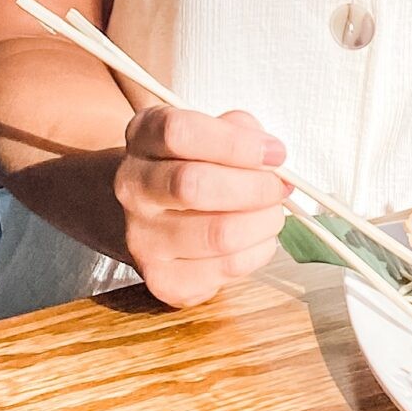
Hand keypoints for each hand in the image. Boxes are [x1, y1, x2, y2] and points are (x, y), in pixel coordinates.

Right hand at [114, 105, 290, 308]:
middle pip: (193, 185)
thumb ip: (241, 131)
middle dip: (254, 187)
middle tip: (279, 187)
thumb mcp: (212, 130)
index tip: (274, 153)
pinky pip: (226, 268)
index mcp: (143, 136)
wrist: (154, 214)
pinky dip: (257, 251)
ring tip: (271, 212)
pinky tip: (256, 237)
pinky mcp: (163, 280)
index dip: (235, 144)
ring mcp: (142, 238)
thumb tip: (270, 159)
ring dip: (263, 222)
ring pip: (218, 234)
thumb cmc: (194, 164)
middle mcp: (132, 187)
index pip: (179, 133)